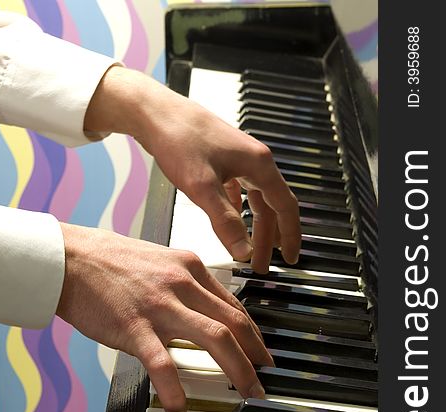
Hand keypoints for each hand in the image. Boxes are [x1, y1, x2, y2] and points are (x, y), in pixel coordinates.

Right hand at [56, 223, 272, 411]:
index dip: (253, 334)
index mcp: (190, 267)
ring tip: (247, 394)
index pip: (233, 305)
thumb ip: (185, 283)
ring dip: (238, 370)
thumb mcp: (160, 261)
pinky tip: (180, 406)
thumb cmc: (110, 260)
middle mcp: (182, 283)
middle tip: (265, 378)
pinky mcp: (134, 326)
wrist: (70, 256)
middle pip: (234, 323)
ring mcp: (160, 305)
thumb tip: (206, 308)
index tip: (261, 352)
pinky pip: (163, 362)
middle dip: (257, 355)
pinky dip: (175, 387)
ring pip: (214, 338)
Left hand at [84, 67, 300, 272]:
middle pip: (270, 207)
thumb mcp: (202, 187)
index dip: (290, 236)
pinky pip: (239, 191)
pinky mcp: (223, 160)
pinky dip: (238, 211)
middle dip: (267, 239)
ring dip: (253, 227)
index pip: (285, 207)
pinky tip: (231, 222)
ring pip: (254, 200)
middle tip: (261, 266)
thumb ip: (225, 221)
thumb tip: (243, 252)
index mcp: (259, 165)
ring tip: (247, 251)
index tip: (290, 259)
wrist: (155, 112)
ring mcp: (238, 160)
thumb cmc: (179, 140)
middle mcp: (254, 161)